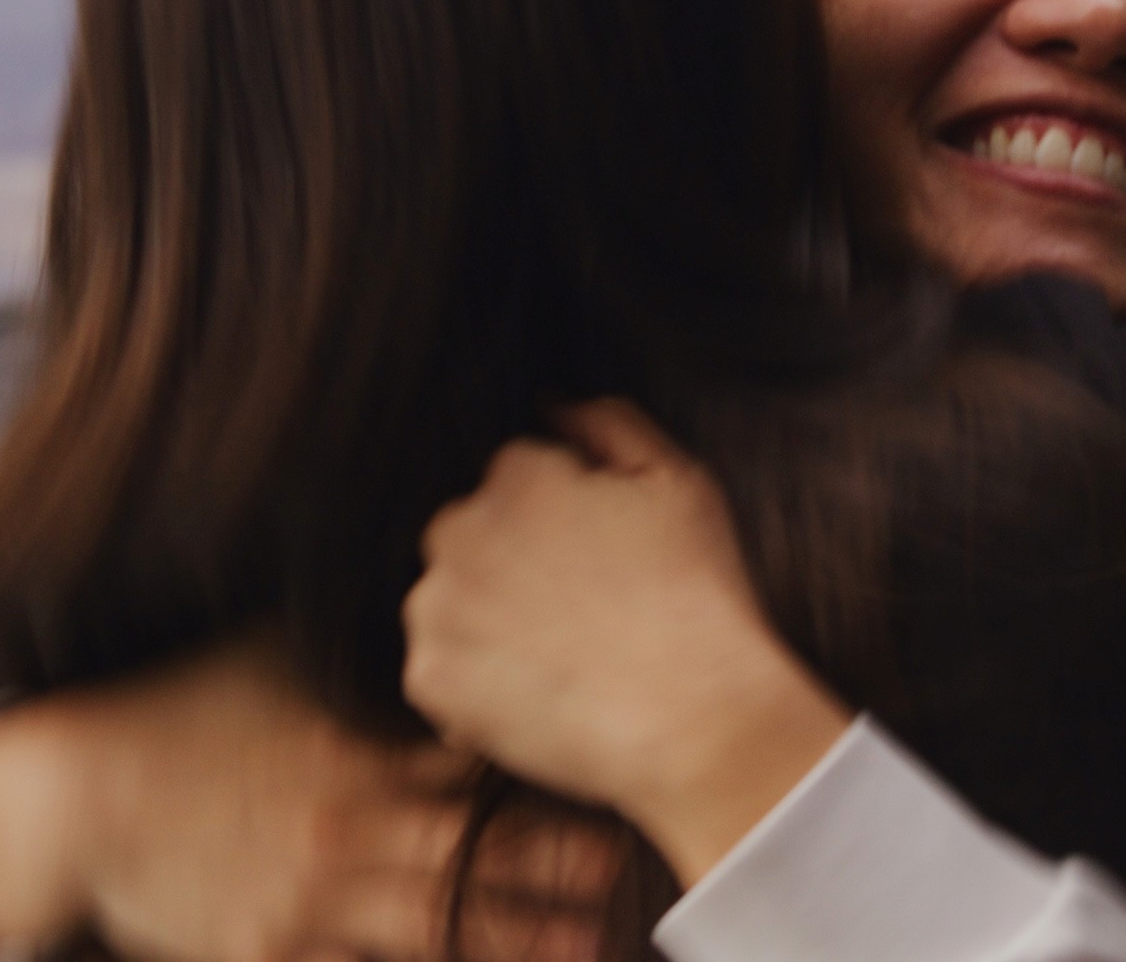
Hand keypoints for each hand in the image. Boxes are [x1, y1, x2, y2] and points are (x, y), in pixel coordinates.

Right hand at [0, 639, 613, 960]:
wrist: (75, 794)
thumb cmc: (180, 707)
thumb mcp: (271, 651)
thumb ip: (358, 635)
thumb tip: (434, 580)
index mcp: (359, 744)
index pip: (481, 754)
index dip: (552, 760)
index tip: (622, 756)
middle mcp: (351, 825)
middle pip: (483, 851)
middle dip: (565, 865)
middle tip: (643, 868)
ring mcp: (316, 900)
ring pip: (443, 931)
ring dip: (524, 943)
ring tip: (596, 949)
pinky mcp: (277, 955)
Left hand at [403, 400, 852, 884]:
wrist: (695, 719)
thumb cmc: (697, 599)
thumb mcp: (680, 482)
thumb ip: (609, 424)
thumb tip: (552, 406)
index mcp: (517, 476)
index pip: (517, 479)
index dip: (562, 521)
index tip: (596, 561)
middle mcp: (460, 531)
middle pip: (470, 537)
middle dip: (511, 565)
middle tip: (576, 613)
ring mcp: (438, 607)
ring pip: (449, 603)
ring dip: (486, 623)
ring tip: (558, 659)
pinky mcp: (429, 679)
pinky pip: (440, 674)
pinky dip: (474, 687)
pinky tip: (536, 696)